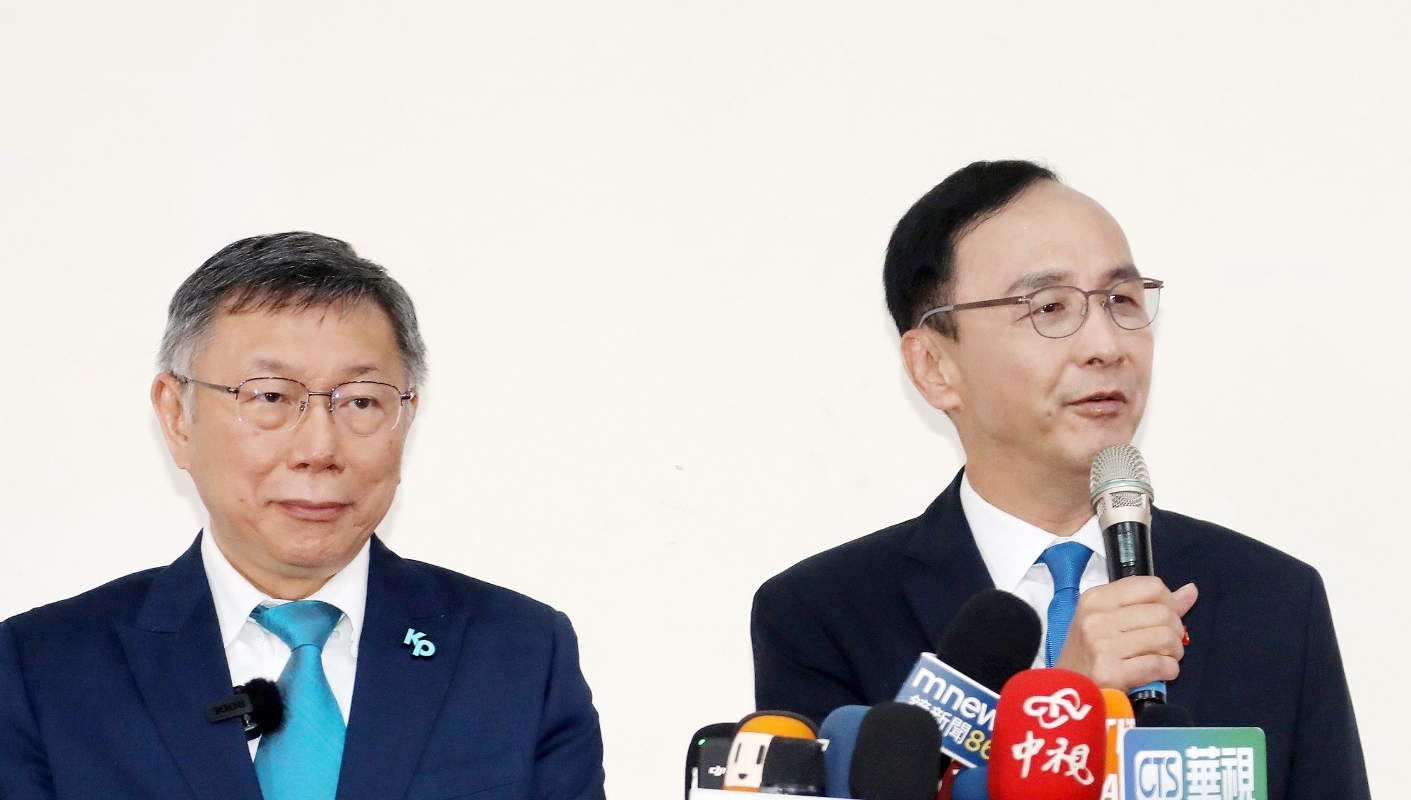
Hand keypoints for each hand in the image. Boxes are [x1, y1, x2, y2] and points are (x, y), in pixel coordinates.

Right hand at [1054, 577, 1197, 691]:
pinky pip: (1160, 665)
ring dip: (1173, 652)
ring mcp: (1102, 645)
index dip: (1168, 603)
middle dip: (1175, 631)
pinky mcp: (1111, 672)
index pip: (1152, 587)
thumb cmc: (1091, 652)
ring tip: (1161, 657)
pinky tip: (1159, 672)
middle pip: (1163, 613)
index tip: (1162, 619)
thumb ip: (1151, 604)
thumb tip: (1191, 590)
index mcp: (1096, 598)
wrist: (1068, 690)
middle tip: (1164, 644)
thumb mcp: (1110, 619)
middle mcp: (1097, 618)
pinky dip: (1169, 670)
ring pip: (1166, 638)